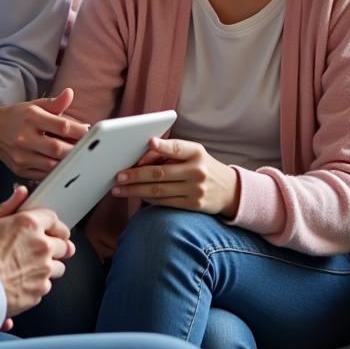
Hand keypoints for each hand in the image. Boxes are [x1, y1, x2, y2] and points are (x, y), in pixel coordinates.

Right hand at [0, 88, 88, 178]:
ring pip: (52, 166)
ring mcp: (21, 156)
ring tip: (76, 157)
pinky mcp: (20, 170)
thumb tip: (70, 94)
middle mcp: (24, 138)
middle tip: (87, 148)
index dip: (79, 131)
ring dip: (67, 163)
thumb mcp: (34, 106)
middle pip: (58, 149)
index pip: (62, 126)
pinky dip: (56, 172)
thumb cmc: (17, 117)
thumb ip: (55, 103)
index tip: (88, 132)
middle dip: (76, 150)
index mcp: (31, 118)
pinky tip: (62, 165)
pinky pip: (44, 176)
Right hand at [0, 186, 73, 317]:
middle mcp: (40, 247)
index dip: (52, 222)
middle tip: (43, 246)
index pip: (54, 218)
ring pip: (59, 267)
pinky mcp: (38, 292)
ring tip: (31, 266)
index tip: (49, 227)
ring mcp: (42, 271)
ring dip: (50, 265)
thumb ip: (7, 207)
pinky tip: (21, 280)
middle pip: (63, 243)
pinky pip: (46, 286)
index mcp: (28, 224)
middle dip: (56, 244)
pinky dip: (38, 283)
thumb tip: (20, 193)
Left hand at [111, 137, 239, 216]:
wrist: (230, 190)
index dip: (163, 146)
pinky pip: (165, 202)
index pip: (177, 147)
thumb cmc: (203, 166)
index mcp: (196, 152)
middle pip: (160, 173)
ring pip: (159, 190)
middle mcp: (197, 171)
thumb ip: (170, 152)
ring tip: (119, 189)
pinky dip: (148, 198)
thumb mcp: (193, 153)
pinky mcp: (193, 205)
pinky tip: (136, 195)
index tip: (149, 143)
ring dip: (136, 190)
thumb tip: (142, 158)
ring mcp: (196, 190)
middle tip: (118, 176)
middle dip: (136, 175)